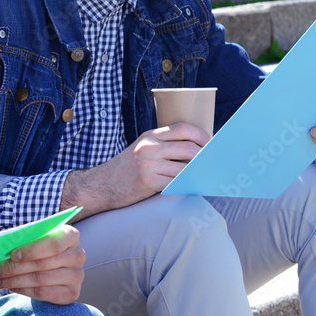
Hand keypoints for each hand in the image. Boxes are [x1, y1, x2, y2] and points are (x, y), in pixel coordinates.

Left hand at [0, 225, 84, 303]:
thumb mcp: (36, 238)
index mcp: (71, 235)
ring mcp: (77, 276)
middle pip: (42, 264)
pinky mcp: (72, 293)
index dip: (32, 250)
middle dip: (13, 268)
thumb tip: (0, 247)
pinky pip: (43, 293)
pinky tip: (12, 287)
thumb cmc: (42, 247)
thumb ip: (24, 240)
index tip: (12, 255)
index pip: (53, 243)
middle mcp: (78, 255)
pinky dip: (24, 290)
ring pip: (40, 280)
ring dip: (14, 281)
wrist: (56, 264)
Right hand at [61, 123, 207, 218]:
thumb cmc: (125, 169)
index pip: (182, 129)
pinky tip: (193, 186)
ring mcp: (148, 165)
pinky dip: (187, 185)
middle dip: (205, 157)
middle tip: (214, 163)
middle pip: (188, 148)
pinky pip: (175, 183)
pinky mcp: (148, 182)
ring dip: (199, 173)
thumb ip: (162, 146)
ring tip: (208, 176)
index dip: (201, 135)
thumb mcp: (141, 149)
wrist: (101, 185)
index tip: (212, 143)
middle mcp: (149, 147)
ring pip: (185, 167)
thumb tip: (193, 150)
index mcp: (149, 136)